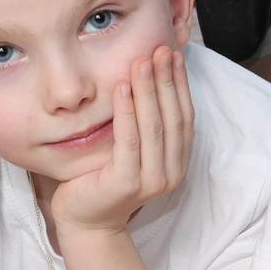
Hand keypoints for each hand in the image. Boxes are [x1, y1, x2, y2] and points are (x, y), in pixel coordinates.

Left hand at [48, 46, 191, 236]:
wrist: (85, 221)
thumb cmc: (103, 179)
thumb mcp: (129, 148)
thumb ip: (142, 124)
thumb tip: (144, 78)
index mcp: (176, 162)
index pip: (184, 116)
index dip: (180, 84)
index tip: (173, 54)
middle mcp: (170, 172)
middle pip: (173, 117)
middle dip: (166, 80)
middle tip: (160, 49)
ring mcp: (151, 180)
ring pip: (154, 126)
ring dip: (149, 90)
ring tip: (142, 61)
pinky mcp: (128, 183)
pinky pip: (129, 141)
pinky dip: (127, 112)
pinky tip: (122, 88)